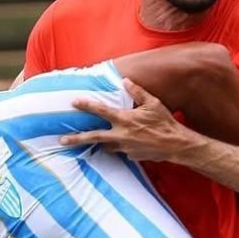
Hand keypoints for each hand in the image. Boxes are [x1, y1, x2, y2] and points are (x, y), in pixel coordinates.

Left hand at [59, 79, 195, 160]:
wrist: (176, 145)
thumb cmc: (166, 122)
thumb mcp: (153, 103)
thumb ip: (137, 91)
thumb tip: (125, 80)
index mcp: (126, 119)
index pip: (101, 111)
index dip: (87, 106)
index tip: (74, 103)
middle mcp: (122, 135)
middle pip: (94, 137)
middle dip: (76, 139)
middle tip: (62, 140)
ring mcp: (126, 148)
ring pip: (106, 146)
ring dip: (99, 143)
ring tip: (87, 143)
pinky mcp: (132, 156)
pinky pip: (122, 151)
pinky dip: (120, 147)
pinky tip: (125, 144)